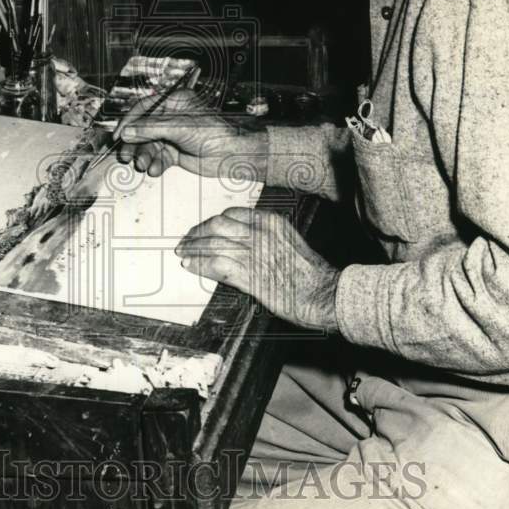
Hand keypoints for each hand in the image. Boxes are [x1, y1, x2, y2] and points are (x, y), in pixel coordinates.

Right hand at [114, 89, 266, 178]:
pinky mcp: (177, 153)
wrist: (233, 154)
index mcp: (173, 102)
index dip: (128, 122)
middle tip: (126, 156)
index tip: (118, 136)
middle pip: (143, 130)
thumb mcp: (179, 127)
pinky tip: (154, 170)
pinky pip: (159, 158)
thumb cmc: (214, 132)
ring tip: (143, 166)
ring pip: (149, 146)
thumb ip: (150, 129)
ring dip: (144, 156)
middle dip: (135, 144)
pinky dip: (155, 164)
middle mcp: (171, 118)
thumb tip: (126, 132)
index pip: (143, 109)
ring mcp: (173, 136)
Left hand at [175, 207, 339, 330]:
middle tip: (185, 242)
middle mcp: (260, 234)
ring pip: (213, 244)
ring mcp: (255, 254)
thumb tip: (239, 242)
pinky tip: (191, 267)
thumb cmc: (309, 273)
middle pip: (217, 226)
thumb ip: (264, 238)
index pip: (230, 215)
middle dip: (196, 234)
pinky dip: (200, 265)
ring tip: (183, 254)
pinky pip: (217, 265)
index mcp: (270, 222)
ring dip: (193, 249)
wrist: (325, 293)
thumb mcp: (287, 242)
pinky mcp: (251, 276)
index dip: (210, 222)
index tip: (201, 230)